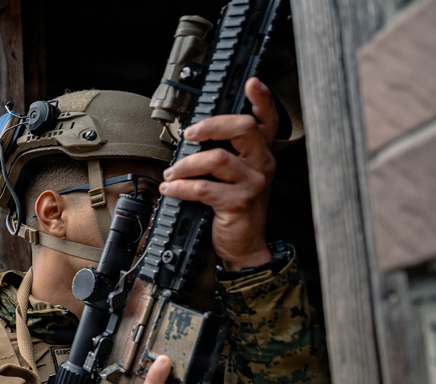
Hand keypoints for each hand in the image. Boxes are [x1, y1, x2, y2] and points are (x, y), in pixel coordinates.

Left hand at [158, 77, 278, 270]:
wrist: (244, 246)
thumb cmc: (234, 209)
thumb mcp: (232, 178)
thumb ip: (221, 156)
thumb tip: (191, 137)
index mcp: (260, 154)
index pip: (267, 121)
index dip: (263, 100)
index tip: (252, 83)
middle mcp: (262, 164)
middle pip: (244, 128)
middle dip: (211, 125)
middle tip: (189, 133)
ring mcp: (253, 183)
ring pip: (218, 159)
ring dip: (187, 163)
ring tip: (171, 173)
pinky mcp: (239, 203)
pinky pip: (204, 188)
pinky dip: (181, 187)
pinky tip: (170, 190)